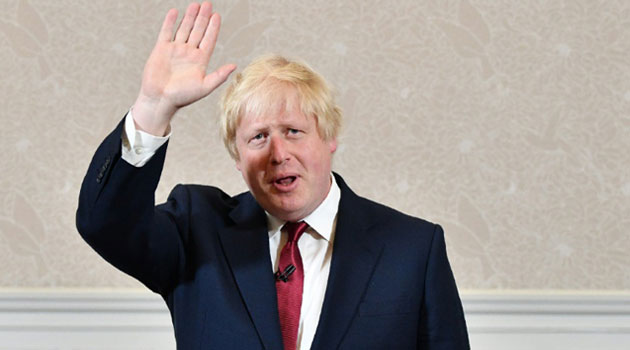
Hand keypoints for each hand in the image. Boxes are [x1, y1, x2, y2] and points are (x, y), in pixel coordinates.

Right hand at [132, 2, 235, 135]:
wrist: (160, 100)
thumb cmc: (182, 97)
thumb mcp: (204, 87)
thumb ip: (219, 76)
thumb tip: (234, 65)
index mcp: (200, 61)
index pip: (209, 40)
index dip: (213, 28)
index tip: (217, 16)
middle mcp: (189, 53)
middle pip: (198, 31)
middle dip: (203, 18)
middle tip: (208, 4)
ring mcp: (175, 50)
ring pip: (184, 29)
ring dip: (190, 17)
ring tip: (195, 5)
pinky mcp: (161, 49)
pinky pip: (166, 32)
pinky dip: (170, 22)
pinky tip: (175, 12)